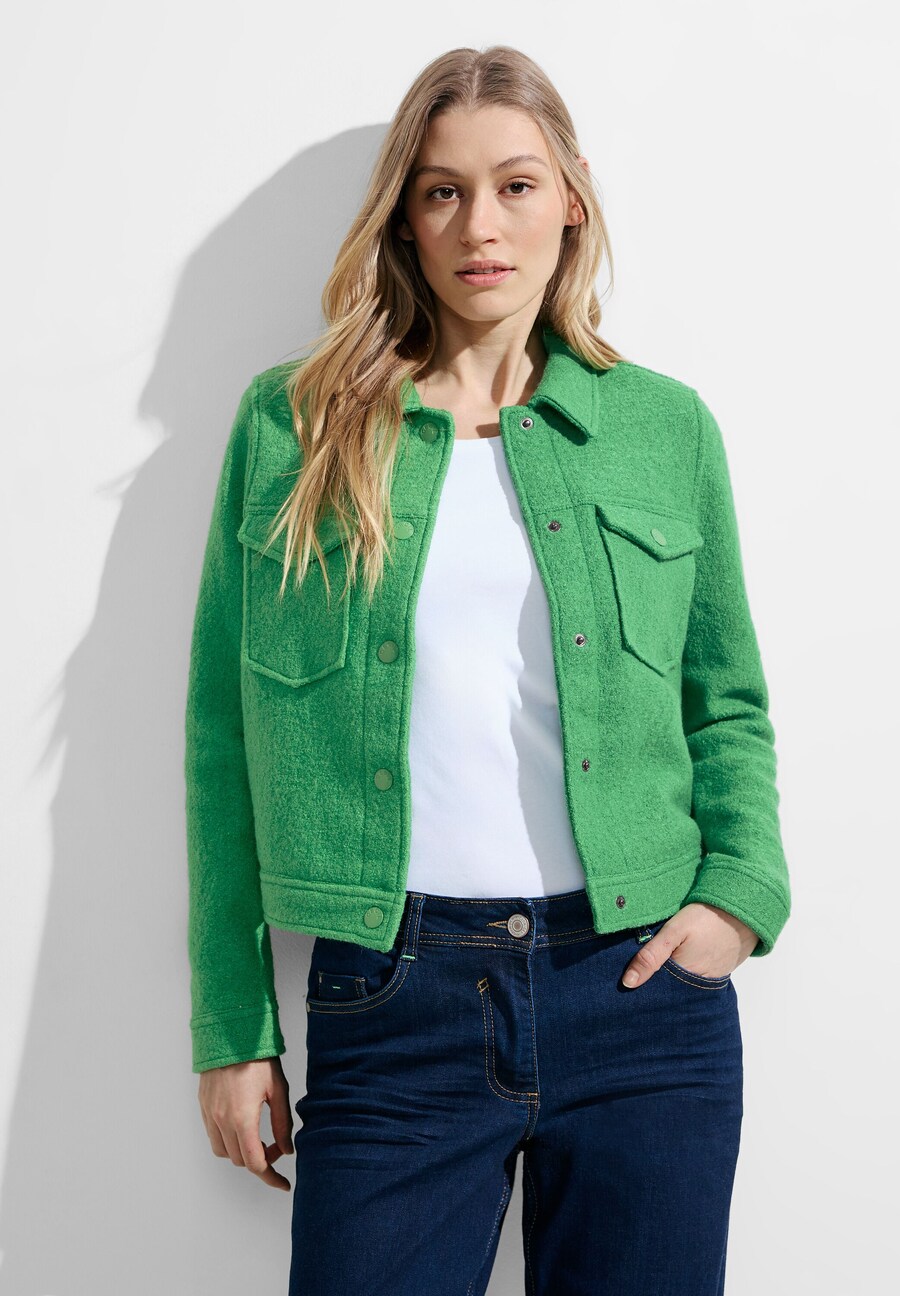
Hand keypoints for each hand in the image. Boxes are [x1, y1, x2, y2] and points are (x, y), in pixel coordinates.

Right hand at [198, 1055, 293, 1190]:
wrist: (230, 1034)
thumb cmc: (257, 1058)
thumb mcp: (279, 1089)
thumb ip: (283, 1124)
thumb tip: (286, 1150)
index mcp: (242, 1119)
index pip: (255, 1163)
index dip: (271, 1177)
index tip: (283, 1183)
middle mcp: (221, 1121)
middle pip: (240, 1160)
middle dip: (260, 1160)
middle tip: (276, 1146)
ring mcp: (209, 1114)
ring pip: (223, 1151)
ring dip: (241, 1152)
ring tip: (258, 1138)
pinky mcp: (203, 1107)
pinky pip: (213, 1136)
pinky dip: (227, 1140)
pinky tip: (242, 1127)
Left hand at [621, 902, 758, 988]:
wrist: (743, 910)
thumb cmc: (707, 917)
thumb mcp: (674, 931)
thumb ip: (651, 956)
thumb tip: (628, 983)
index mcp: (685, 979)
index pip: (656, 993)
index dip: (640, 987)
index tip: (624, 982)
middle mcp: (698, 987)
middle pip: (668, 992)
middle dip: (653, 985)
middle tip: (635, 973)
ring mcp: (710, 982)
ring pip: (681, 986)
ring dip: (668, 979)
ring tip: (656, 967)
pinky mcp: (717, 974)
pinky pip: (694, 979)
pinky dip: (683, 974)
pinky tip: (676, 963)